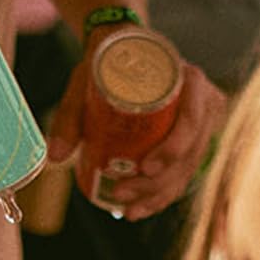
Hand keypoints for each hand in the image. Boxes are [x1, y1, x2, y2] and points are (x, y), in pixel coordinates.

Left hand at [45, 31, 224, 219]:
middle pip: (189, 153)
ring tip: (127, 210)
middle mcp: (204, 103)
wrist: (127, 50)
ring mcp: (202, 126)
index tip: (145, 168)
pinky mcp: (192, 142)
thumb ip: (70, 114)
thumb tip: (55, 156)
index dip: (173, 148)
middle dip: (157, 183)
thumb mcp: (89, 79)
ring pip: (187, 169)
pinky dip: (162, 194)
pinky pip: (183, 173)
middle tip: (122, 193)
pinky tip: (140, 209)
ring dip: (158, 195)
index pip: (192, 118)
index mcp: (188, 80)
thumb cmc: (111, 60)